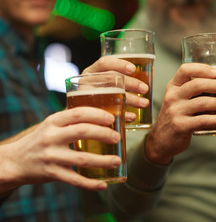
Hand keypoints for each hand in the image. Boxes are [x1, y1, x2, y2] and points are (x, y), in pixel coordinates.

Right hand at [2, 107, 121, 190]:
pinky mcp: (52, 173)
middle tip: (117, 138)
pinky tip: (103, 184)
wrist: (16, 160)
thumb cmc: (43, 139)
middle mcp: (51, 137)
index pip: (78, 113)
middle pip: (83, 132)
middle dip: (104, 134)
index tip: (111, 119)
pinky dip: (90, 183)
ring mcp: (51, 156)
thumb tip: (105, 118)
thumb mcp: (53, 125)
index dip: (98, 115)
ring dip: (103, 160)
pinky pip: (75, 180)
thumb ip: (73, 121)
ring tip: (117, 160)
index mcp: (54, 121)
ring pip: (82, 158)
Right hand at [82, 56, 149, 120]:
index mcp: (91, 72)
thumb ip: (118, 78)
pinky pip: (107, 113)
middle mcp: (86, 82)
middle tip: (145, 89)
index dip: (119, 64)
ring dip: (130, 99)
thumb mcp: (104, 83)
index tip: (133, 69)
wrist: (79, 116)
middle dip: (130, 83)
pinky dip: (122, 114)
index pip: (104, 63)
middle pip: (110, 78)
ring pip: (110, 95)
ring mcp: (84, 97)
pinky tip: (132, 116)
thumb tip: (145, 77)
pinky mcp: (87, 112)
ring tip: (144, 103)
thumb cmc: (99, 94)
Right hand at [145, 63, 215, 164]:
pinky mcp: (181, 126)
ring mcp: (175, 111)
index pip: (185, 70)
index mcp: (172, 87)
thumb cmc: (175, 118)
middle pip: (198, 84)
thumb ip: (191, 92)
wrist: (161, 141)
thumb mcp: (177, 100)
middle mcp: (172, 97)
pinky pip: (203, 120)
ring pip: (203, 102)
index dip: (202, 68)